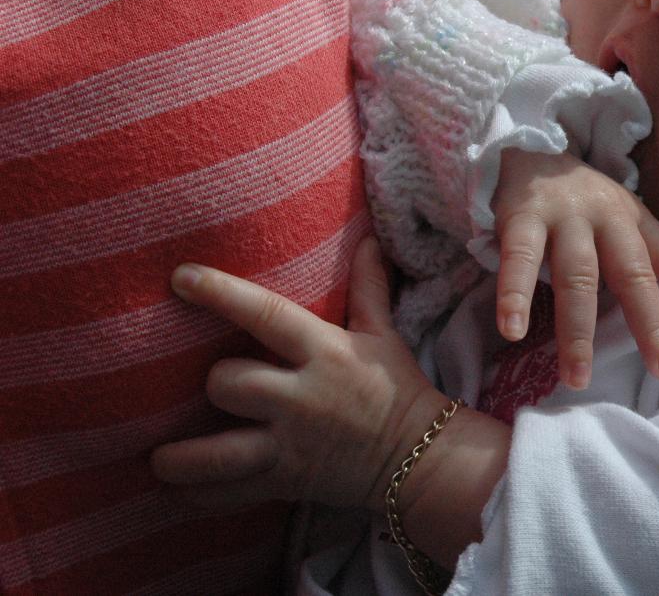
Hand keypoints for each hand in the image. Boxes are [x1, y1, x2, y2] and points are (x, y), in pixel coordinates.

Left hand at [150, 238, 447, 511]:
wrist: (421, 458)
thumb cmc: (397, 388)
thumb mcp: (383, 335)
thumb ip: (368, 288)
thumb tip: (370, 239)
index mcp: (324, 353)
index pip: (266, 314)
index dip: (220, 293)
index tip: (181, 277)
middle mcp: (302, 399)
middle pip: (229, 384)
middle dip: (214, 383)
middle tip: (211, 387)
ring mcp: (291, 446)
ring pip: (216, 453)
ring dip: (179, 458)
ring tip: (158, 457)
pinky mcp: (286, 484)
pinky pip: (228, 496)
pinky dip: (198, 498)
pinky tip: (177, 494)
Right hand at [492, 149, 658, 389]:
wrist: (522, 150)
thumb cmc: (576, 204)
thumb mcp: (616, 222)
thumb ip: (637, 260)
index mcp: (634, 219)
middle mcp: (606, 215)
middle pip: (633, 274)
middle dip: (649, 324)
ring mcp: (564, 215)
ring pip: (577, 278)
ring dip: (577, 332)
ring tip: (577, 377)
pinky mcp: (522, 216)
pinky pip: (520, 261)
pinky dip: (515, 296)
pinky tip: (512, 330)